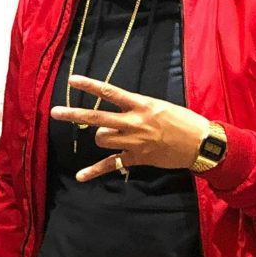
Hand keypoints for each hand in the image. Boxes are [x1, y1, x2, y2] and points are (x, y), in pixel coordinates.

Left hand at [50, 74, 208, 181]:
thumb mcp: (159, 105)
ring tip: (111, 137)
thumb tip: (117, 108)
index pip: (110, 92)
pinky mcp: (137, 158)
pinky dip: (94, 171)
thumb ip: (136, 107)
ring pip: (102, 139)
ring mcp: (135, 141)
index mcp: (141, 105)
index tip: (71, 79)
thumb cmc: (181, 120)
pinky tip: (80, 176)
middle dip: (74, 114)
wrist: (201, 142)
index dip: (89, 85)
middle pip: (97, 118)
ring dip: (101, 138)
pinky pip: (111, 164)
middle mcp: (135, 122)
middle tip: (54, 112)